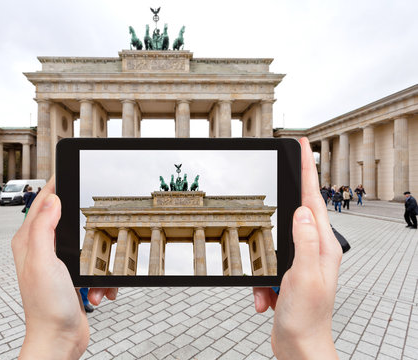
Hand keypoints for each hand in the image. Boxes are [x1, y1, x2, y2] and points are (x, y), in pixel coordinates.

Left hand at [12, 177, 117, 358]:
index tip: (70, 169)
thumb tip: (52, 199)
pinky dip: (101, 276)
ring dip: (99, 258)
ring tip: (96, 278)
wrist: (59, 340)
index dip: (57, 183)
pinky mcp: (73, 275)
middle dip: (88, 223)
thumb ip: (43, 228)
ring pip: (87, 242)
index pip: (42, 202)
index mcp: (30, 241)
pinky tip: (98, 290)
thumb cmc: (46, 307)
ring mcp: (59, 262)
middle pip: (67, 219)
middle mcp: (42, 249)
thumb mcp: (44, 262)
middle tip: (101, 220)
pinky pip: (95, 264)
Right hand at [253, 137, 341, 359]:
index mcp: (322, 245)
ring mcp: (299, 261)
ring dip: (263, 266)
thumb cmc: (307, 318)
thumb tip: (301, 210)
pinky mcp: (286, 273)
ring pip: (273, 242)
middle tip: (277, 178)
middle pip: (295, 212)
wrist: (300, 348)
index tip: (302, 146)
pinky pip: (265, 266)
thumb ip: (303, 242)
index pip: (313, 199)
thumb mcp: (303, 277)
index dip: (307, 170)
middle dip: (283, 202)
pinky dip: (260, 283)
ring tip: (267, 292)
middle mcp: (313, 249)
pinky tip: (264, 300)